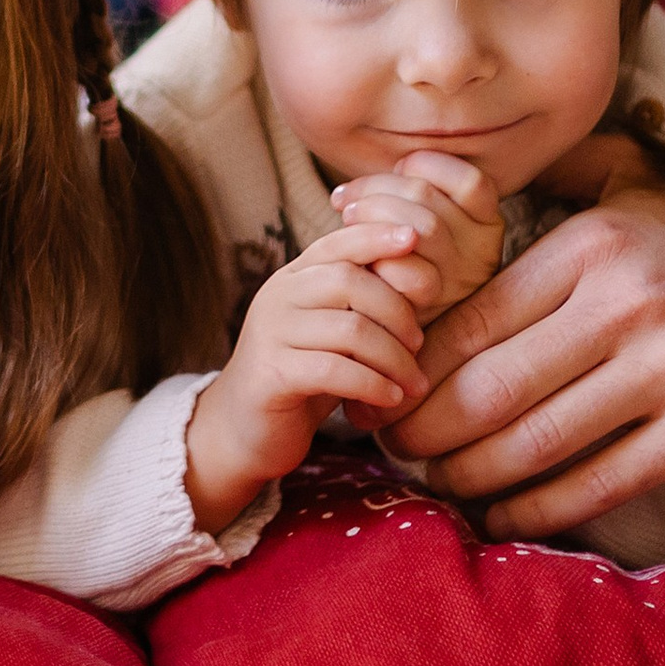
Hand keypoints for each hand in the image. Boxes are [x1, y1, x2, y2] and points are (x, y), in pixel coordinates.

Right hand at [184, 235, 426, 533]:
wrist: (243, 429)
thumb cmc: (302, 377)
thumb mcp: (330, 333)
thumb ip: (359, 306)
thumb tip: (419, 280)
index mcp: (293, 278)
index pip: (336, 244)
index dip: (375, 236)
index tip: (413, 238)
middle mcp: (277, 296)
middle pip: (349, 281)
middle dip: (397, 311)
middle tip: (420, 345)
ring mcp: (270, 333)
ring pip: (349, 329)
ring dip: (395, 358)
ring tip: (414, 383)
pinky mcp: (271, 374)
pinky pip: (335, 371)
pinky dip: (373, 384)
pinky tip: (391, 399)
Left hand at [330, 149, 505, 322]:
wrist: (388, 316)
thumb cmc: (396, 252)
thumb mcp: (413, 215)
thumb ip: (402, 194)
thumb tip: (345, 194)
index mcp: (486, 222)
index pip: (470, 180)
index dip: (423, 165)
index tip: (396, 170)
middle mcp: (483, 253)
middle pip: (427, 196)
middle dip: (376, 189)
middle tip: (348, 202)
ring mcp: (460, 283)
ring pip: (419, 230)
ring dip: (370, 215)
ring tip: (348, 219)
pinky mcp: (433, 308)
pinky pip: (408, 274)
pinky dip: (377, 258)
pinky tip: (360, 257)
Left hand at [380, 186, 664, 539]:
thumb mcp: (643, 194)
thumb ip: (565, 175)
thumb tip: (473, 166)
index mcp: (593, 247)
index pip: (477, 314)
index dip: (418, 361)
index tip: (385, 386)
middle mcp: (625, 304)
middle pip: (493, 384)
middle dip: (426, 427)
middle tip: (390, 448)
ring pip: (538, 439)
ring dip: (472, 473)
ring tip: (434, 485)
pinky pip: (602, 481)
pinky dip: (541, 508)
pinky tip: (503, 517)